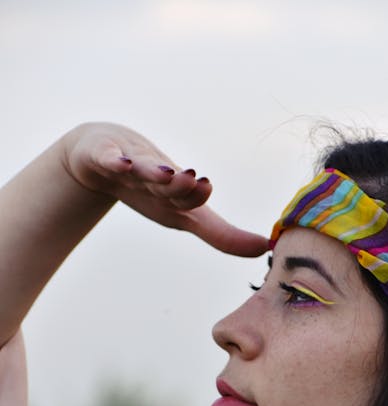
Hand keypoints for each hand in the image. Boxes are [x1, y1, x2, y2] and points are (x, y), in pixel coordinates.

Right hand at [62, 123, 267, 257]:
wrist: (105, 156)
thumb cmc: (154, 190)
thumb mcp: (185, 218)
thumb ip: (223, 236)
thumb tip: (264, 249)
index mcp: (178, 194)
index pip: (192, 198)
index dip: (198, 194)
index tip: (206, 187)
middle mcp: (158, 176)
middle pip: (169, 183)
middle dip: (180, 184)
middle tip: (192, 180)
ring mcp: (131, 165)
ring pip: (142, 167)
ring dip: (154, 171)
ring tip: (164, 172)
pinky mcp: (104, 156)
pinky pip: (108, 158)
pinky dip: (114, 161)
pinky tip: (120, 164)